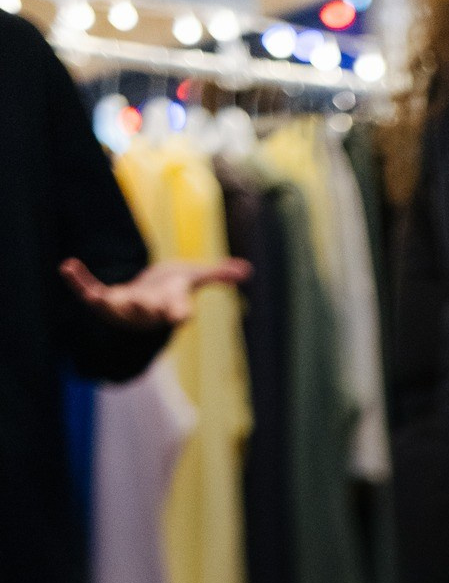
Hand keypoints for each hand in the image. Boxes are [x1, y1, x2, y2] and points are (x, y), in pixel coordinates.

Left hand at [60, 254, 250, 328]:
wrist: (146, 297)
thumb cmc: (171, 287)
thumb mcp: (195, 276)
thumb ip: (218, 273)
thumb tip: (248, 270)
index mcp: (170, 307)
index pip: (178, 312)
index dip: (180, 313)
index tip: (183, 316)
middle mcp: (147, 312)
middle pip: (145, 314)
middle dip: (142, 309)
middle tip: (137, 304)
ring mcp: (123, 308)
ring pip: (114, 310)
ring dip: (103, 303)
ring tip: (95, 294)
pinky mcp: (104, 300)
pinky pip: (89, 294)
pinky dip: (78, 282)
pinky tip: (67, 266)